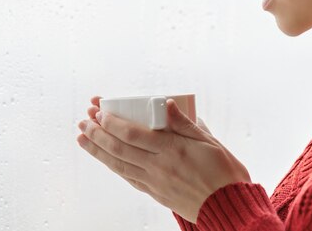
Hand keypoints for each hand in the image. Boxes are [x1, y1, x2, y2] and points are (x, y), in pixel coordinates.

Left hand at [77, 97, 250, 222]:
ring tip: (82, 138)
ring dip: (97, 150)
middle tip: (83, 120)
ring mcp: (155, 182)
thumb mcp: (209, 141)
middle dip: (97, 133)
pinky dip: (113, 167)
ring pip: (118, 164)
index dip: (112, 122)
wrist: (229, 207)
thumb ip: (184, 122)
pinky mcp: (155, 194)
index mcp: (172, 149)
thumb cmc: (224, 173)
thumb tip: (165, 103)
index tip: (99, 111)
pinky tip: (105, 160)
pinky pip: (129, 178)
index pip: (132, 134)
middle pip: (119, 148)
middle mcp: (159, 166)